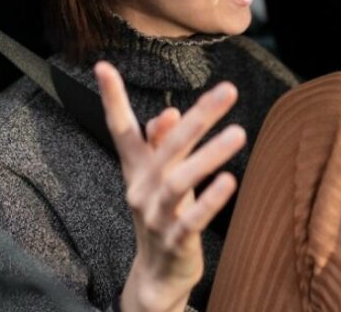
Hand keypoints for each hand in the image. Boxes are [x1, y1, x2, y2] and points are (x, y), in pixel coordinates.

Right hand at [95, 62, 245, 311]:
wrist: (157, 274)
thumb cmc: (165, 213)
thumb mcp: (161, 176)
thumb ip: (163, 145)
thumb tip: (168, 113)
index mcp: (137, 169)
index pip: (121, 129)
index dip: (112, 99)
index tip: (102, 67)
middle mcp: (142, 189)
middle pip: (168, 147)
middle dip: (199, 116)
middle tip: (227, 90)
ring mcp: (157, 216)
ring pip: (180, 181)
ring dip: (210, 155)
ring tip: (238, 133)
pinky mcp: (176, 240)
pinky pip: (192, 219)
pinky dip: (209, 200)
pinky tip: (229, 181)